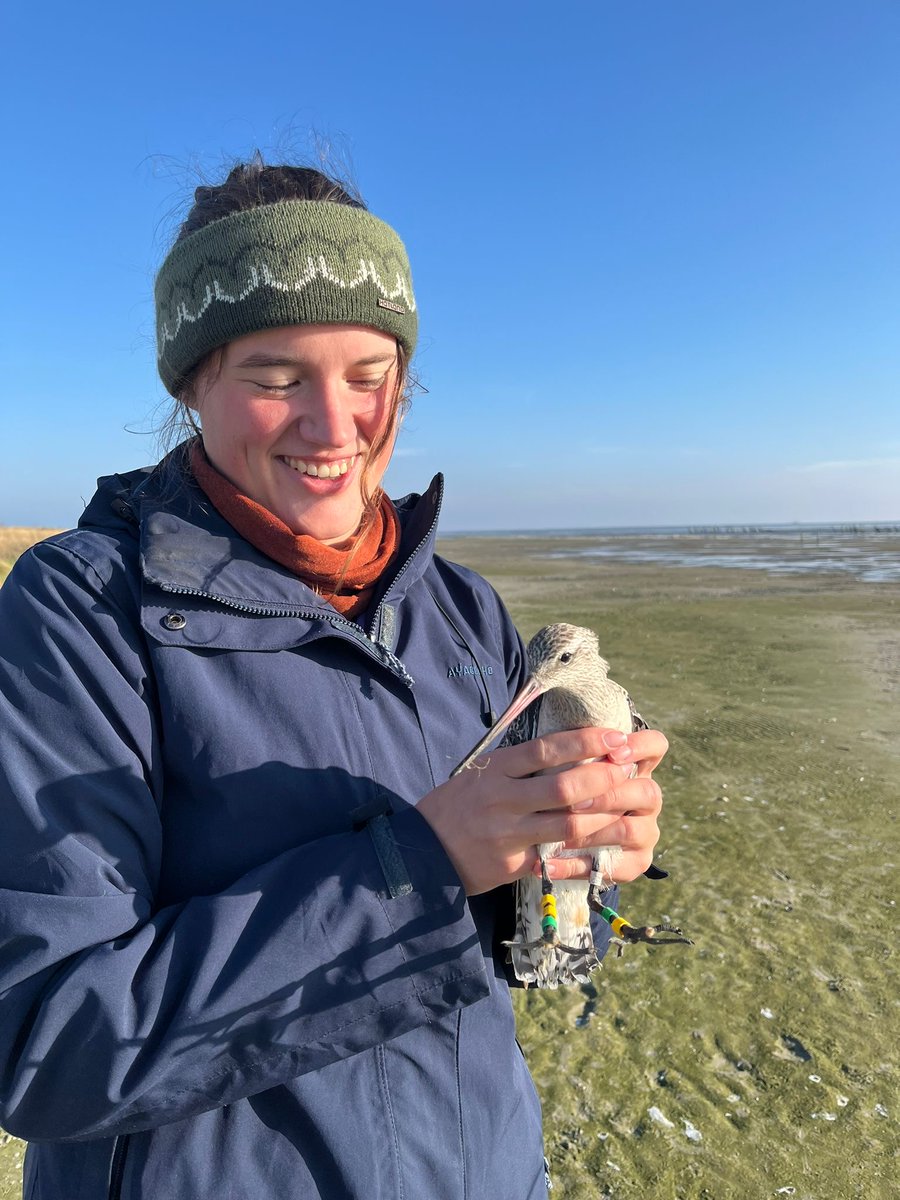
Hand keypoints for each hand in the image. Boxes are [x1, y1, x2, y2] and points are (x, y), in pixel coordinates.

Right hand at [416, 727, 663, 895]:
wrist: (421, 850)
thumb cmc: (457, 805)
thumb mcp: (481, 772)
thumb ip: (519, 763)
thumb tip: (569, 746)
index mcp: (495, 769)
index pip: (546, 749)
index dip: (585, 741)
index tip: (615, 736)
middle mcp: (502, 799)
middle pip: (563, 787)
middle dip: (603, 778)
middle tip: (629, 771)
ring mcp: (507, 834)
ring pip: (567, 825)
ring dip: (604, 817)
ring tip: (629, 808)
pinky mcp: (512, 865)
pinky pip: (557, 859)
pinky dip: (585, 852)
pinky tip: (608, 846)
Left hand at [536, 727, 666, 883]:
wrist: (562, 835)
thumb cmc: (564, 791)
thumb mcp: (567, 770)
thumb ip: (572, 759)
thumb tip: (557, 745)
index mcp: (636, 767)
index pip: (655, 746)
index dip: (641, 747)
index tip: (614, 753)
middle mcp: (647, 800)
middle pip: (647, 792)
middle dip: (608, 796)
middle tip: (573, 803)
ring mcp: (645, 832)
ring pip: (629, 830)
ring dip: (591, 832)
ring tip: (555, 834)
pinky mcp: (635, 863)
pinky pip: (611, 868)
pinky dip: (574, 867)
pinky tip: (547, 865)